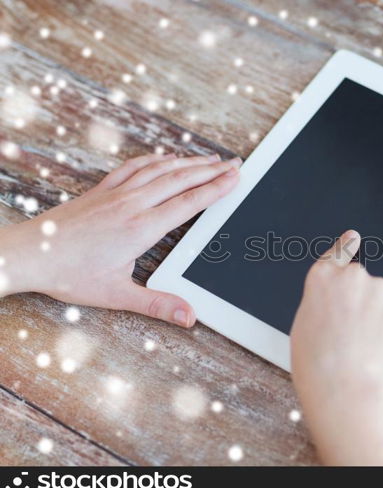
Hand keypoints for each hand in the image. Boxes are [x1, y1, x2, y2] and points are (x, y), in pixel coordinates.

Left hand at [0, 153, 240, 326]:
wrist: (29, 253)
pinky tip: (166, 158)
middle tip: (235, 163)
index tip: (235, 178)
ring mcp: (116, 193)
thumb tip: (189, 316)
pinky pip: (135, 166)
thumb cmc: (69, 274)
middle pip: (181, 179)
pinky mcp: (102, 189)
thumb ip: (157, 303)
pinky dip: (156, 159)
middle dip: (212, 170)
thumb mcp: (116, 295)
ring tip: (211, 158)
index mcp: (141, 228)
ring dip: (189, 161)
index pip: (189, 202)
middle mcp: (132, 204)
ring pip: (161, 169)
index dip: (216, 188)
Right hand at [290, 230, 382, 464]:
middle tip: (353, 334)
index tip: (354, 238)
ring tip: (364, 347)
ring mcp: (380, 289)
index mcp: (321, 279)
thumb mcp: (304, 325)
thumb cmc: (318, 365)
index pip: (337, 253)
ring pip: (382, 301)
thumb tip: (336, 303)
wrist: (344, 387)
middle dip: (362, 303)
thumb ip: (322, 303)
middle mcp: (352, 276)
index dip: (346, 246)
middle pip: (362, 283)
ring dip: (378, 317)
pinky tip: (380, 347)